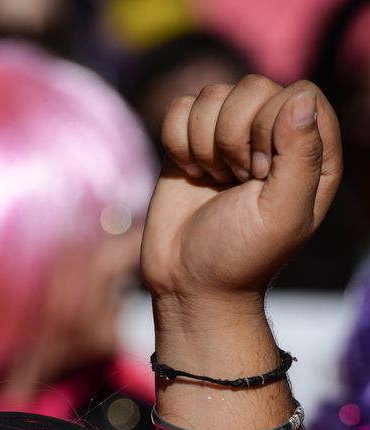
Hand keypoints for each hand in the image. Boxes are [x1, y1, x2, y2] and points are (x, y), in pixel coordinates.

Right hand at [140, 77, 341, 312]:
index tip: (258, 174)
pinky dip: (176, 141)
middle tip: (235, 181)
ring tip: (213, 180)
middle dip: (232, 136)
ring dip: (202, 143)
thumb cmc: (241, 256)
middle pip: (252, 88)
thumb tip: (298, 98)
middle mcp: (274, 135)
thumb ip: (300, 155)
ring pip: (212, 95)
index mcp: (312, 151)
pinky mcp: (191, 142)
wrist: (187, 281)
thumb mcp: (282, 214)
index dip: (270, 126)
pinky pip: (180, 108)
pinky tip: (190, 173)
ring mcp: (230, 135)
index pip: (297, 94)